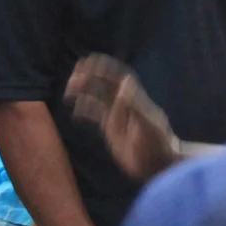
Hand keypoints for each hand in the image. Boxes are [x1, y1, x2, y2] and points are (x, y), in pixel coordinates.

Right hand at [67, 54, 182, 183]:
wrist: (158, 163)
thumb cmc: (157, 143)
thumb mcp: (146, 122)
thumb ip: (134, 103)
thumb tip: (123, 81)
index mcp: (133, 99)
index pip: (117, 77)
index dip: (104, 67)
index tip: (89, 61)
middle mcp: (124, 104)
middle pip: (104, 85)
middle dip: (89, 78)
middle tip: (73, 75)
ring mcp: (117, 116)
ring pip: (97, 98)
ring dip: (83, 92)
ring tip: (68, 90)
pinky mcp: (111, 129)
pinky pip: (95, 115)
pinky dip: (84, 111)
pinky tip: (74, 112)